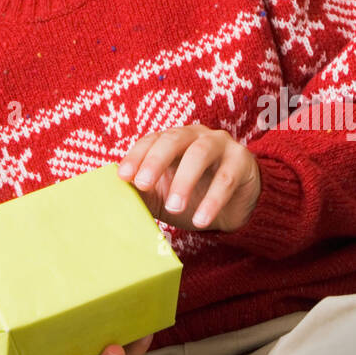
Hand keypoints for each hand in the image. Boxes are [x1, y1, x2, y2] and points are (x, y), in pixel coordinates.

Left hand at [118, 122, 261, 232]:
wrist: (235, 208)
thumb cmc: (193, 196)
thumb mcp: (164, 196)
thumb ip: (144, 193)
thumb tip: (113, 199)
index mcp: (173, 140)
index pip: (151, 140)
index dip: (136, 156)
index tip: (123, 177)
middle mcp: (195, 135)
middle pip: (173, 139)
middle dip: (155, 160)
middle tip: (143, 183)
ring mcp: (220, 144)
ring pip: (200, 153)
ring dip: (184, 180)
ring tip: (175, 207)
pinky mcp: (242, 161)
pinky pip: (226, 178)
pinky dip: (213, 200)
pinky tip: (201, 219)